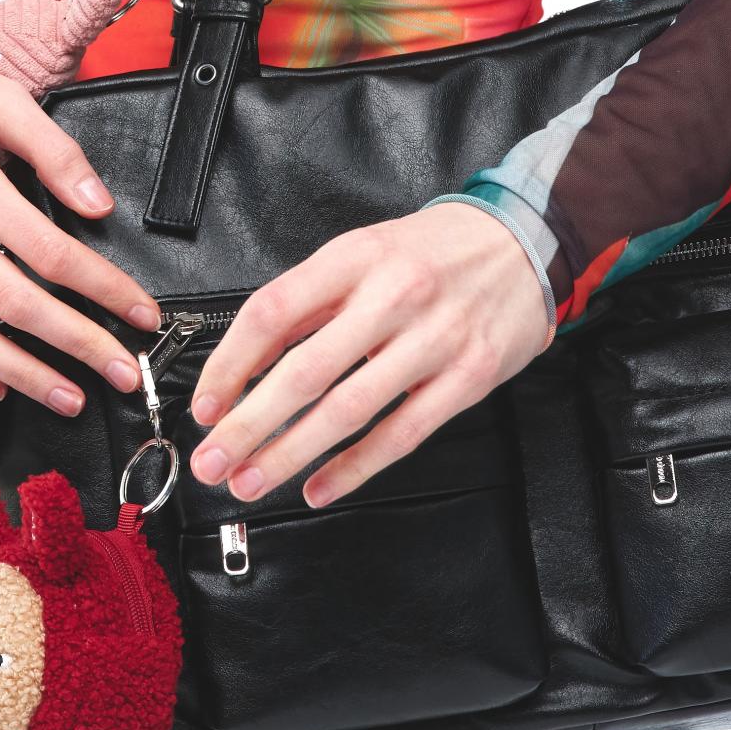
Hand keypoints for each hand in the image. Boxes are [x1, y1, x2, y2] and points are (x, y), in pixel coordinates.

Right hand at [0, 42, 161, 414]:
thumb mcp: (1, 99)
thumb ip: (55, 152)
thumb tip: (98, 206)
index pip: (51, 253)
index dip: (103, 289)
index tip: (140, 313)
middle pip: (14, 303)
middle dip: (77, 345)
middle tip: (122, 372)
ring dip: (20, 375)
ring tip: (67, 397)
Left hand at [184, 202, 554, 508]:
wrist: (524, 243)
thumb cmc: (433, 253)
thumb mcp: (364, 252)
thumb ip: (310, 300)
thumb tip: (244, 361)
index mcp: (356, 257)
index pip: (274, 312)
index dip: (231, 365)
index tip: (206, 406)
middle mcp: (394, 295)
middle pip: (305, 371)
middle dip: (248, 425)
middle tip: (212, 461)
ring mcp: (435, 339)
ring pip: (349, 410)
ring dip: (291, 454)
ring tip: (251, 481)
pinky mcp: (468, 377)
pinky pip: (401, 433)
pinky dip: (354, 468)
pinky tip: (319, 486)